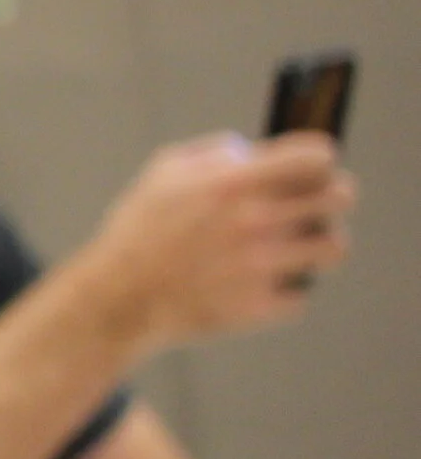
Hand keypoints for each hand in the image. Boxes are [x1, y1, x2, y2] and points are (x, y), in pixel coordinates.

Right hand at [85, 132, 354, 349]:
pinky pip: (301, 294)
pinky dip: (284, 292)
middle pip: (340, 197)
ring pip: (334, 247)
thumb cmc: (138, 231)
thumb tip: (254, 152)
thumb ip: (215, 152)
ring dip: (317, 245)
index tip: (311, 169)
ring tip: (292, 248)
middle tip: (312, 207)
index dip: (319, 159)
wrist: (118, 298)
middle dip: (329, 198)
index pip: (317, 156)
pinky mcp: (261, 305)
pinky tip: (256, 285)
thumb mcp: (163, 172)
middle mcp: (256, 221)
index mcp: (234, 182)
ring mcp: (263, 266)